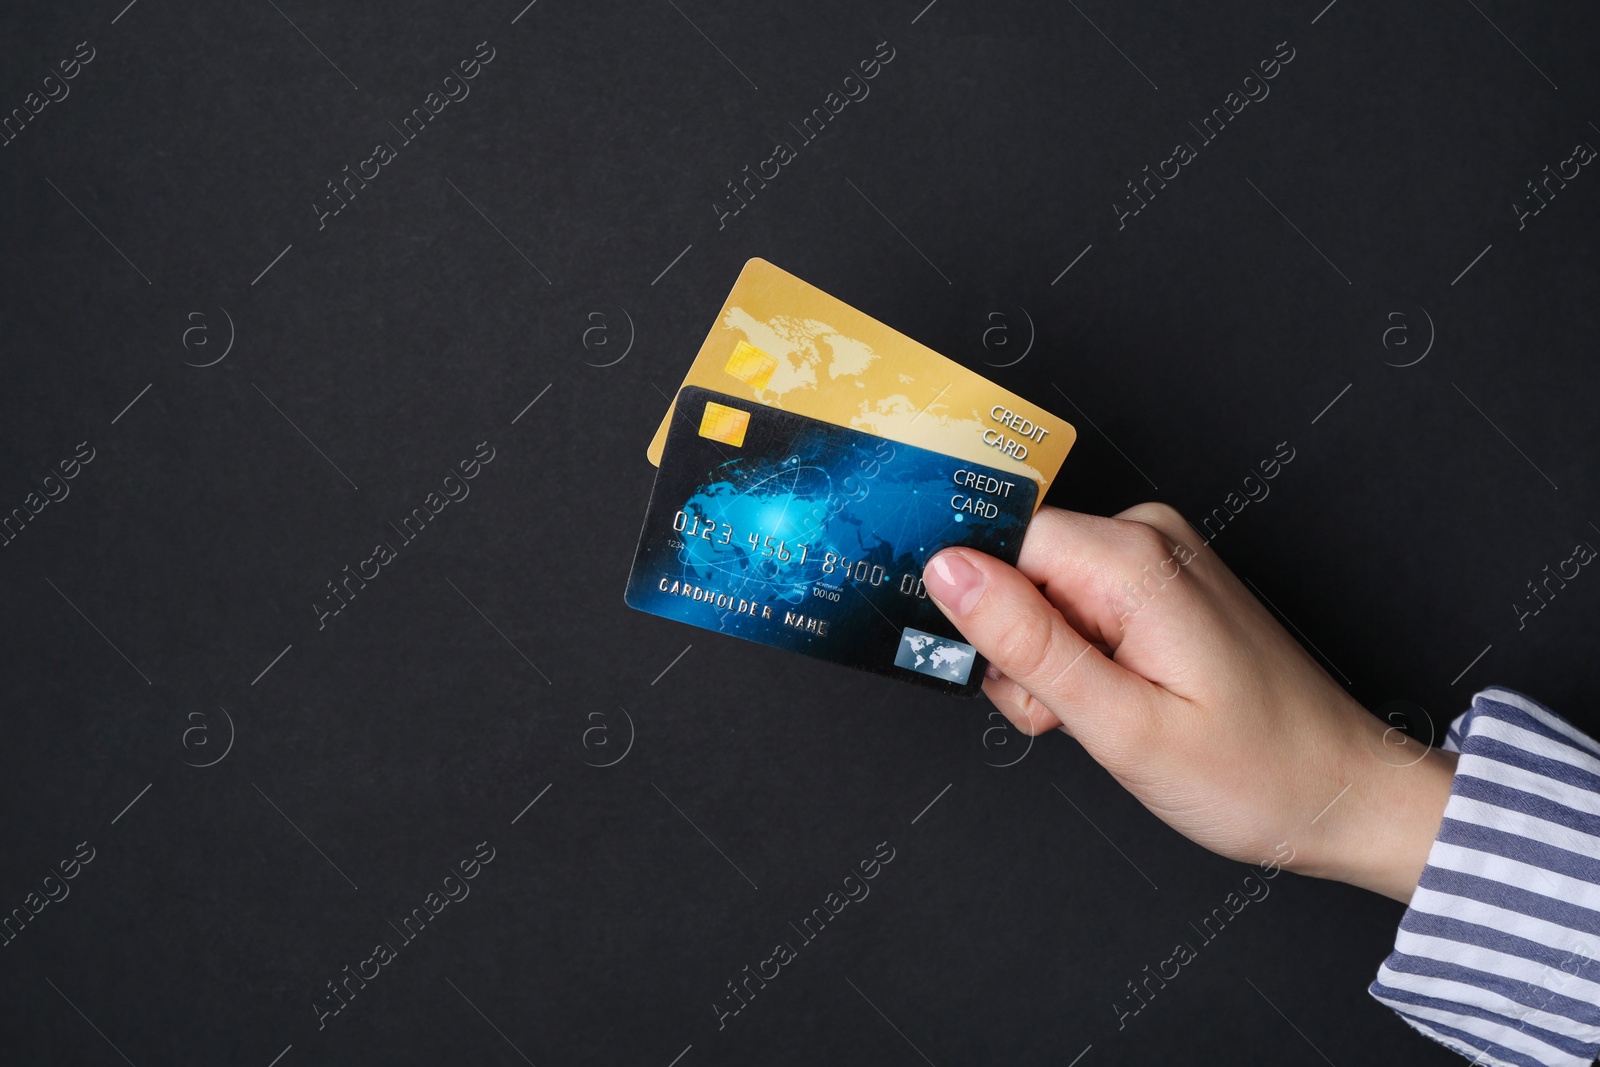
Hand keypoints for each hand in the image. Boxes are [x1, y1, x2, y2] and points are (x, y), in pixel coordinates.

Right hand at [922, 503, 1456, 902]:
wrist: (1342, 793)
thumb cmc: (1256, 773)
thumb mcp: (1120, 724)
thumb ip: (1025, 641)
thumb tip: (946, 569)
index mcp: (1134, 559)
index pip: (999, 544)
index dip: (988, 619)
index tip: (1021, 678)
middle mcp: (1145, 538)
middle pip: (1016, 573)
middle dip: (1022, 654)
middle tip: (1076, 715)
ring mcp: (1156, 559)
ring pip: (1039, 596)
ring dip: (1050, 668)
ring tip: (1109, 717)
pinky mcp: (1160, 585)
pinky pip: (1076, 608)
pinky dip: (1080, 663)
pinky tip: (1122, 702)